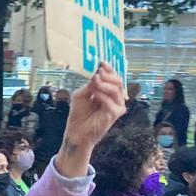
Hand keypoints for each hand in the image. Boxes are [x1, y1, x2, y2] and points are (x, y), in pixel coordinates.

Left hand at [55, 63, 125, 177]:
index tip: (102, 63)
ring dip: (104, 85)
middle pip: (118, 82)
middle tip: (98, 73)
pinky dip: (103, 97)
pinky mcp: (115, 114)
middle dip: (108, 76)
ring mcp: (117, 106)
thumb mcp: (82, 95)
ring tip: (95, 82)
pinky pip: (112, 102)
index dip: (109, 69)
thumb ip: (90, 85)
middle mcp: (115, 98)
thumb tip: (97, 73)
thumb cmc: (78, 114)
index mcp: (108, 92)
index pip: (112, 78)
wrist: (76, 132)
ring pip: (116, 90)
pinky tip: (94, 95)